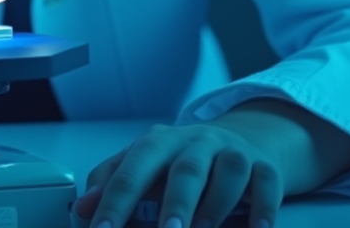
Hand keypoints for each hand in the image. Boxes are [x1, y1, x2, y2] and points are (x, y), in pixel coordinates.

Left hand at [74, 120, 282, 227]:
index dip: (115, 201)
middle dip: (176, 203)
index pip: (133, 168)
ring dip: (217, 205)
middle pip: (186, 168)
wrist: (238, 140)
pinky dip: (264, 209)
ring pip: (229, 171)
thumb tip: (81, 210)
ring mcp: (232, 152)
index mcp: (159, 142)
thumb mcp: (145, 165)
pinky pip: (267, 183)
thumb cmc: (181, 161)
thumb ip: (113, 184)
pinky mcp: (264, 167)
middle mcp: (196, 141)